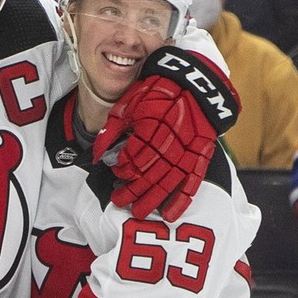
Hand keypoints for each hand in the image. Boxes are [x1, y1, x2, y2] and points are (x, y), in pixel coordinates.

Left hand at [92, 47, 239, 221]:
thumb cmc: (158, 90)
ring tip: (138, 212)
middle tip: (118, 200)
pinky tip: (169, 214)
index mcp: (149, 128)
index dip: (121, 168)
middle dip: (131, 190)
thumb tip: (96, 154)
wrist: (195, 82)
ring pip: (166, 183)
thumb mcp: (130, 102)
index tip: (115, 170)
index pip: (131, 158)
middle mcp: (168, 143)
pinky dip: (181, 201)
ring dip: (151, 200)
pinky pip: (191, 183)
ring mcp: (186, 151)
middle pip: (146, 174)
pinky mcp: (201, 156)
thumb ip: (112, 129)